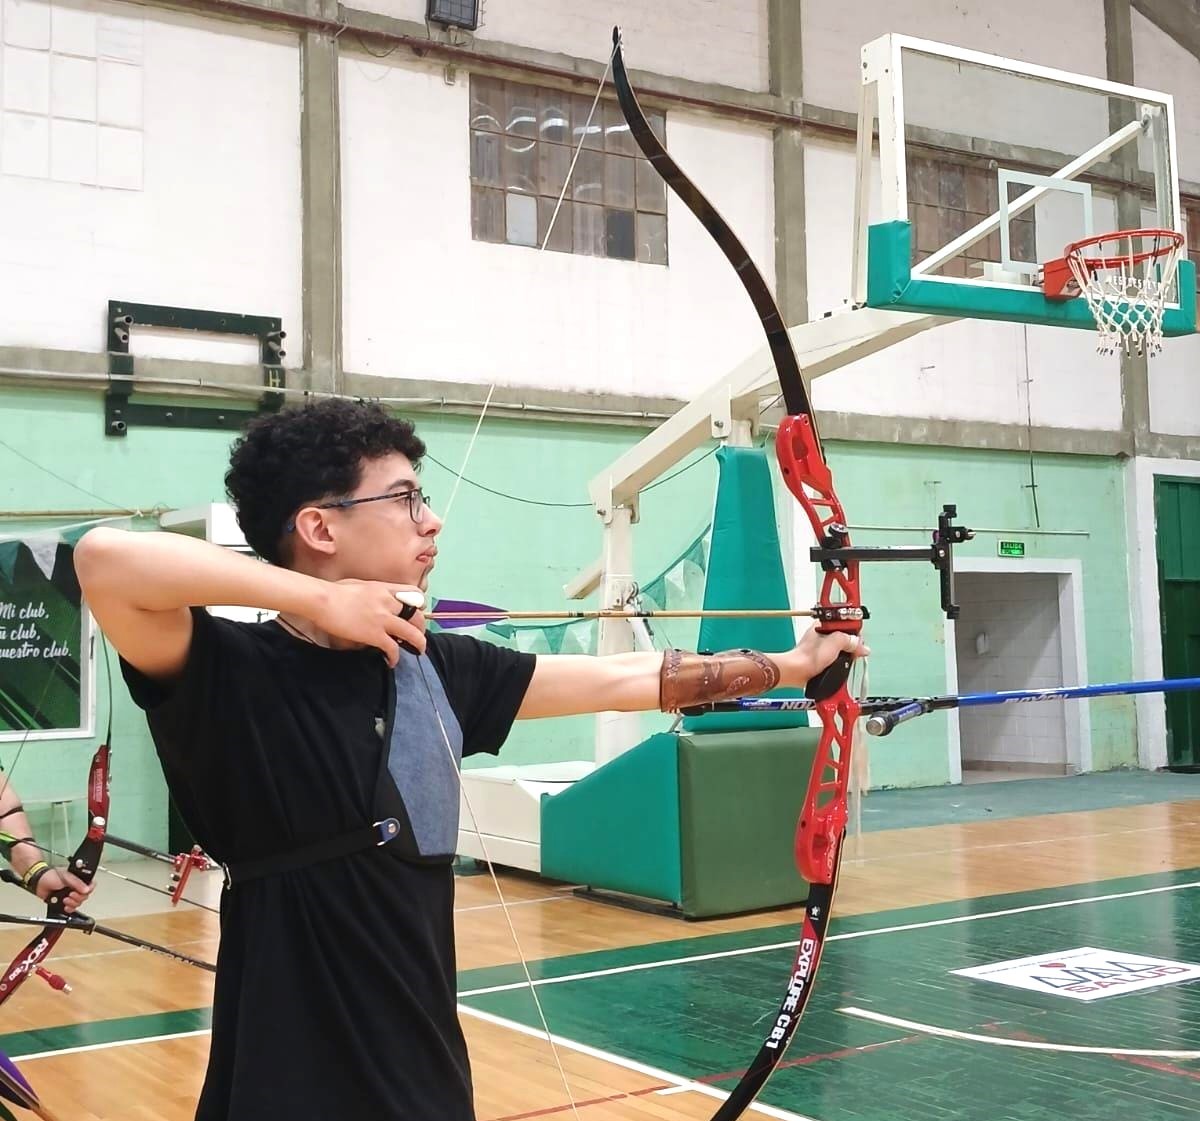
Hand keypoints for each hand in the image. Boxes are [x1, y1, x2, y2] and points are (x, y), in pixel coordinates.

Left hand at [34, 867, 92, 913]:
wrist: (38, 883)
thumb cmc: (51, 876)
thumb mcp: (66, 876)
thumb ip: (77, 883)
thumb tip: (86, 889)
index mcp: (79, 879)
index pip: (91, 885)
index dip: (89, 889)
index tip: (83, 891)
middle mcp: (76, 887)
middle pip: (85, 896)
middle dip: (78, 898)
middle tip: (71, 894)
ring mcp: (70, 895)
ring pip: (78, 903)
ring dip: (72, 903)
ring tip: (65, 899)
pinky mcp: (64, 902)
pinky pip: (71, 908)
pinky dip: (68, 908)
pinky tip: (65, 906)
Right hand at [311, 580, 427, 666]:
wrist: (322, 599)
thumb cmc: (334, 591)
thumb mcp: (361, 585)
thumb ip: (374, 593)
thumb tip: (375, 601)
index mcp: (385, 588)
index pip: (415, 594)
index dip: (420, 605)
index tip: (418, 613)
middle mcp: (389, 602)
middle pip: (418, 615)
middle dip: (421, 628)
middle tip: (418, 636)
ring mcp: (383, 618)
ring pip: (412, 633)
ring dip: (418, 644)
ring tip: (417, 651)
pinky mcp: (374, 634)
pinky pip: (393, 648)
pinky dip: (395, 657)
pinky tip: (391, 662)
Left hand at [780, 627, 869, 688]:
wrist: (797, 672)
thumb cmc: (808, 656)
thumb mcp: (835, 642)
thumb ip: (849, 640)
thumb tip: (861, 646)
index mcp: (823, 625)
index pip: (845, 623)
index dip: (854, 630)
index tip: (859, 639)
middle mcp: (822, 634)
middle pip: (845, 637)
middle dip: (852, 645)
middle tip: (855, 652)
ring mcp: (821, 648)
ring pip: (841, 649)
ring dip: (846, 656)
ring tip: (847, 661)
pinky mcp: (821, 659)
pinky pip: (836, 659)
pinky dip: (840, 663)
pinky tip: (840, 667)